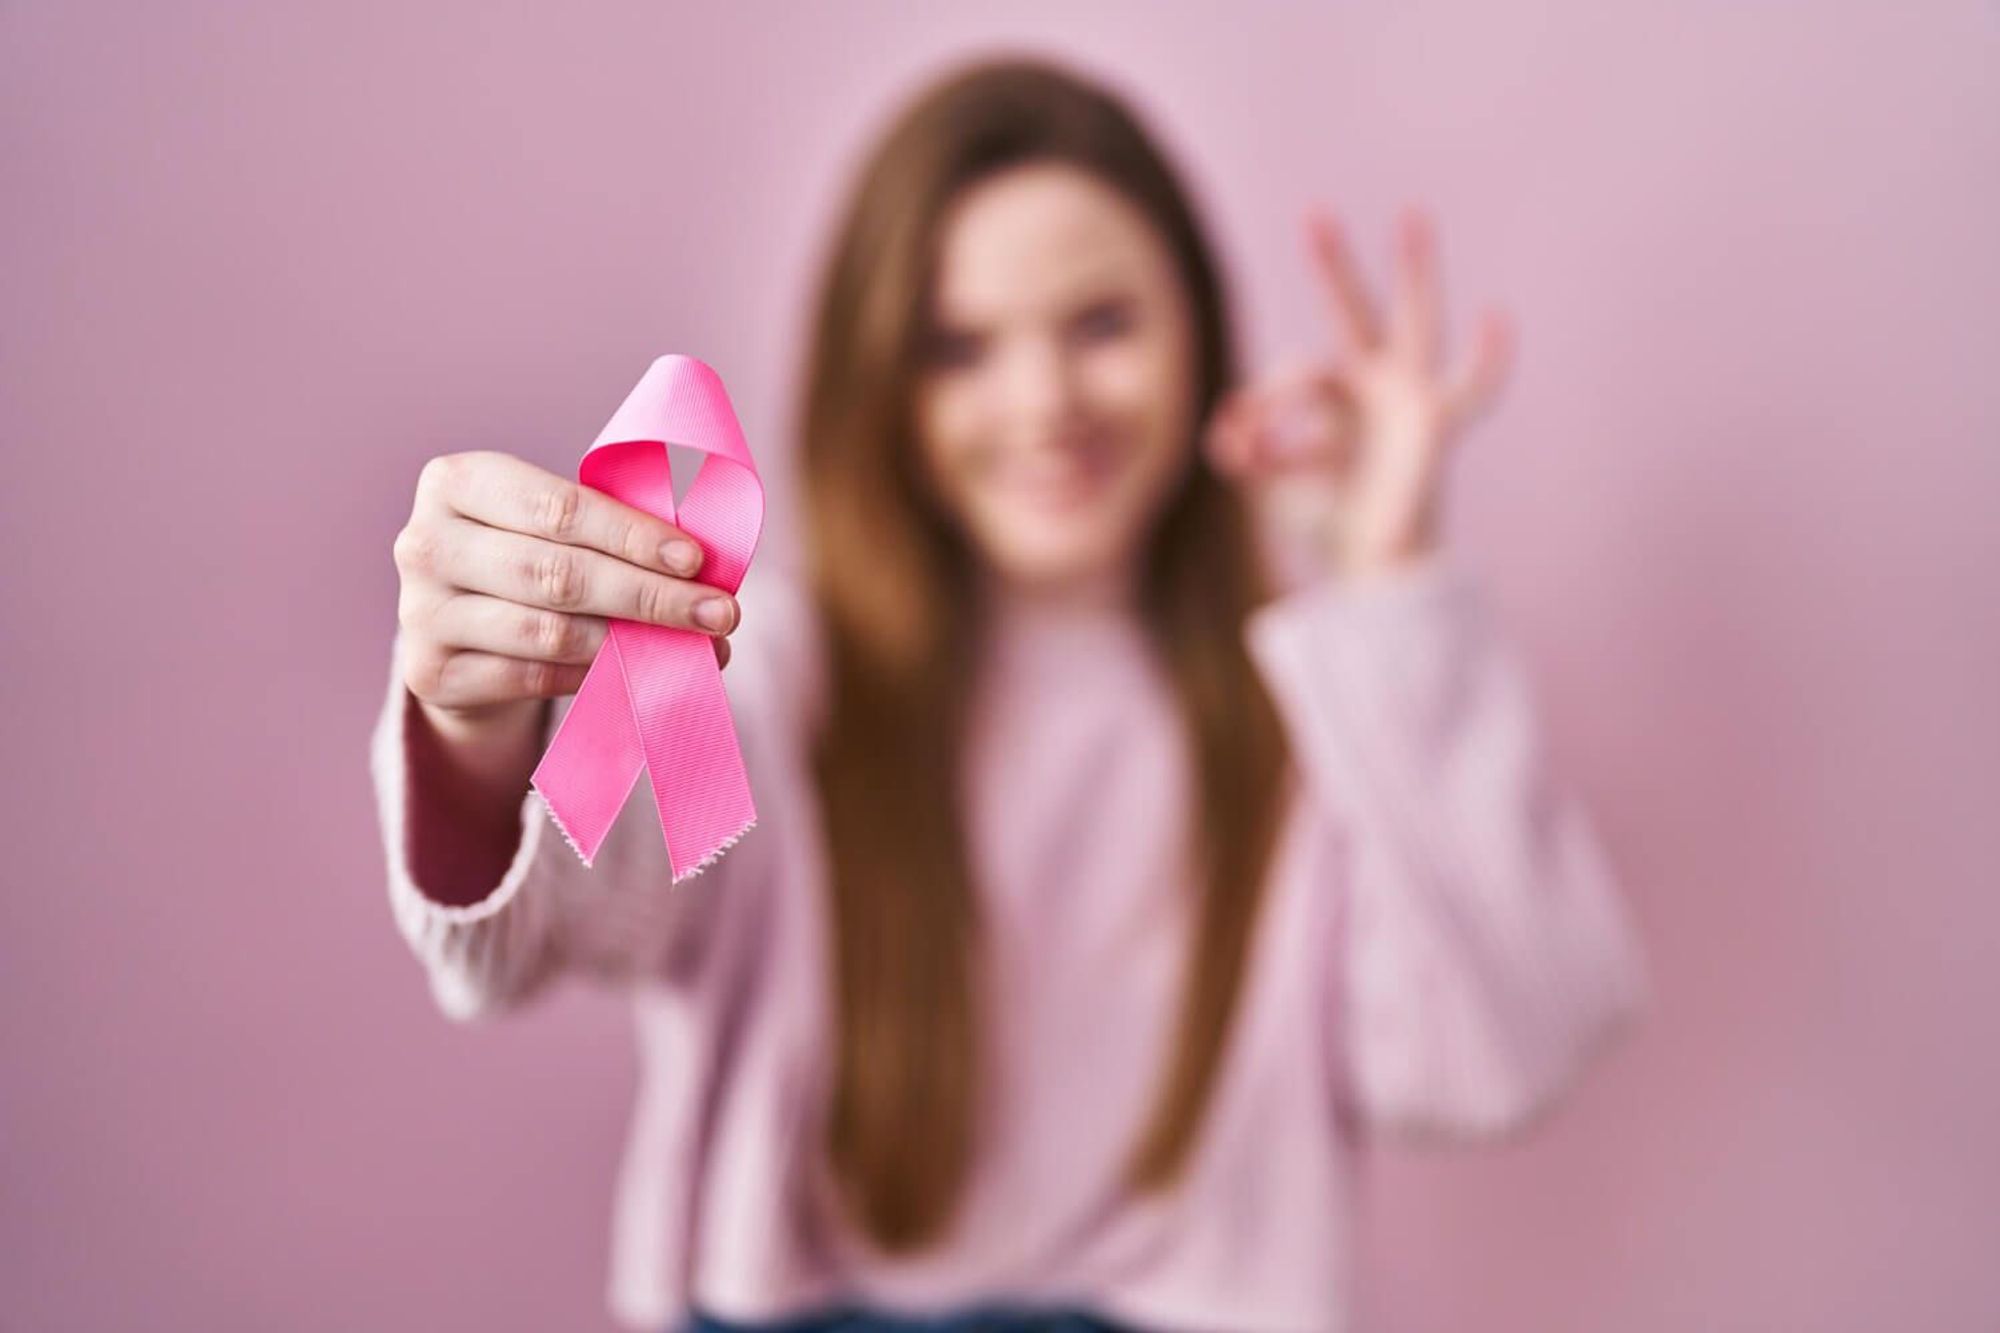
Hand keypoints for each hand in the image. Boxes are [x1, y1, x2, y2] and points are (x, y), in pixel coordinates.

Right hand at [391, 450, 737, 735]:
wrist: (454, 630)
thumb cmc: (524, 556)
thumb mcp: (548, 526)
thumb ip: (606, 531)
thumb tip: (702, 569)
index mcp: (456, 480)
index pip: (558, 507)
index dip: (632, 535)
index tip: (696, 560)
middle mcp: (425, 542)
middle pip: (558, 573)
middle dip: (650, 595)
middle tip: (720, 614)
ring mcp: (421, 612)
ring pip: (549, 631)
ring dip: (634, 643)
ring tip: (699, 649)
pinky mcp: (430, 673)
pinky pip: (533, 676)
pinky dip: (595, 676)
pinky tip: (640, 673)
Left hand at [1203, 204, 1512, 577]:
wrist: (1371, 568)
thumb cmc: (1328, 521)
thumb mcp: (1271, 486)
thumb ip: (1247, 456)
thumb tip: (1223, 436)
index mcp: (1334, 396)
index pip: (1290, 374)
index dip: (1257, 406)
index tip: (1233, 448)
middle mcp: (1374, 385)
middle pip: (1353, 312)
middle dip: (1334, 267)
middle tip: (1315, 214)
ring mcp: (1409, 398)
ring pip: (1418, 322)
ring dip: (1415, 270)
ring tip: (1412, 215)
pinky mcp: (1435, 424)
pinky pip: (1473, 391)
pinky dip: (1490, 362)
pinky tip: (1498, 319)